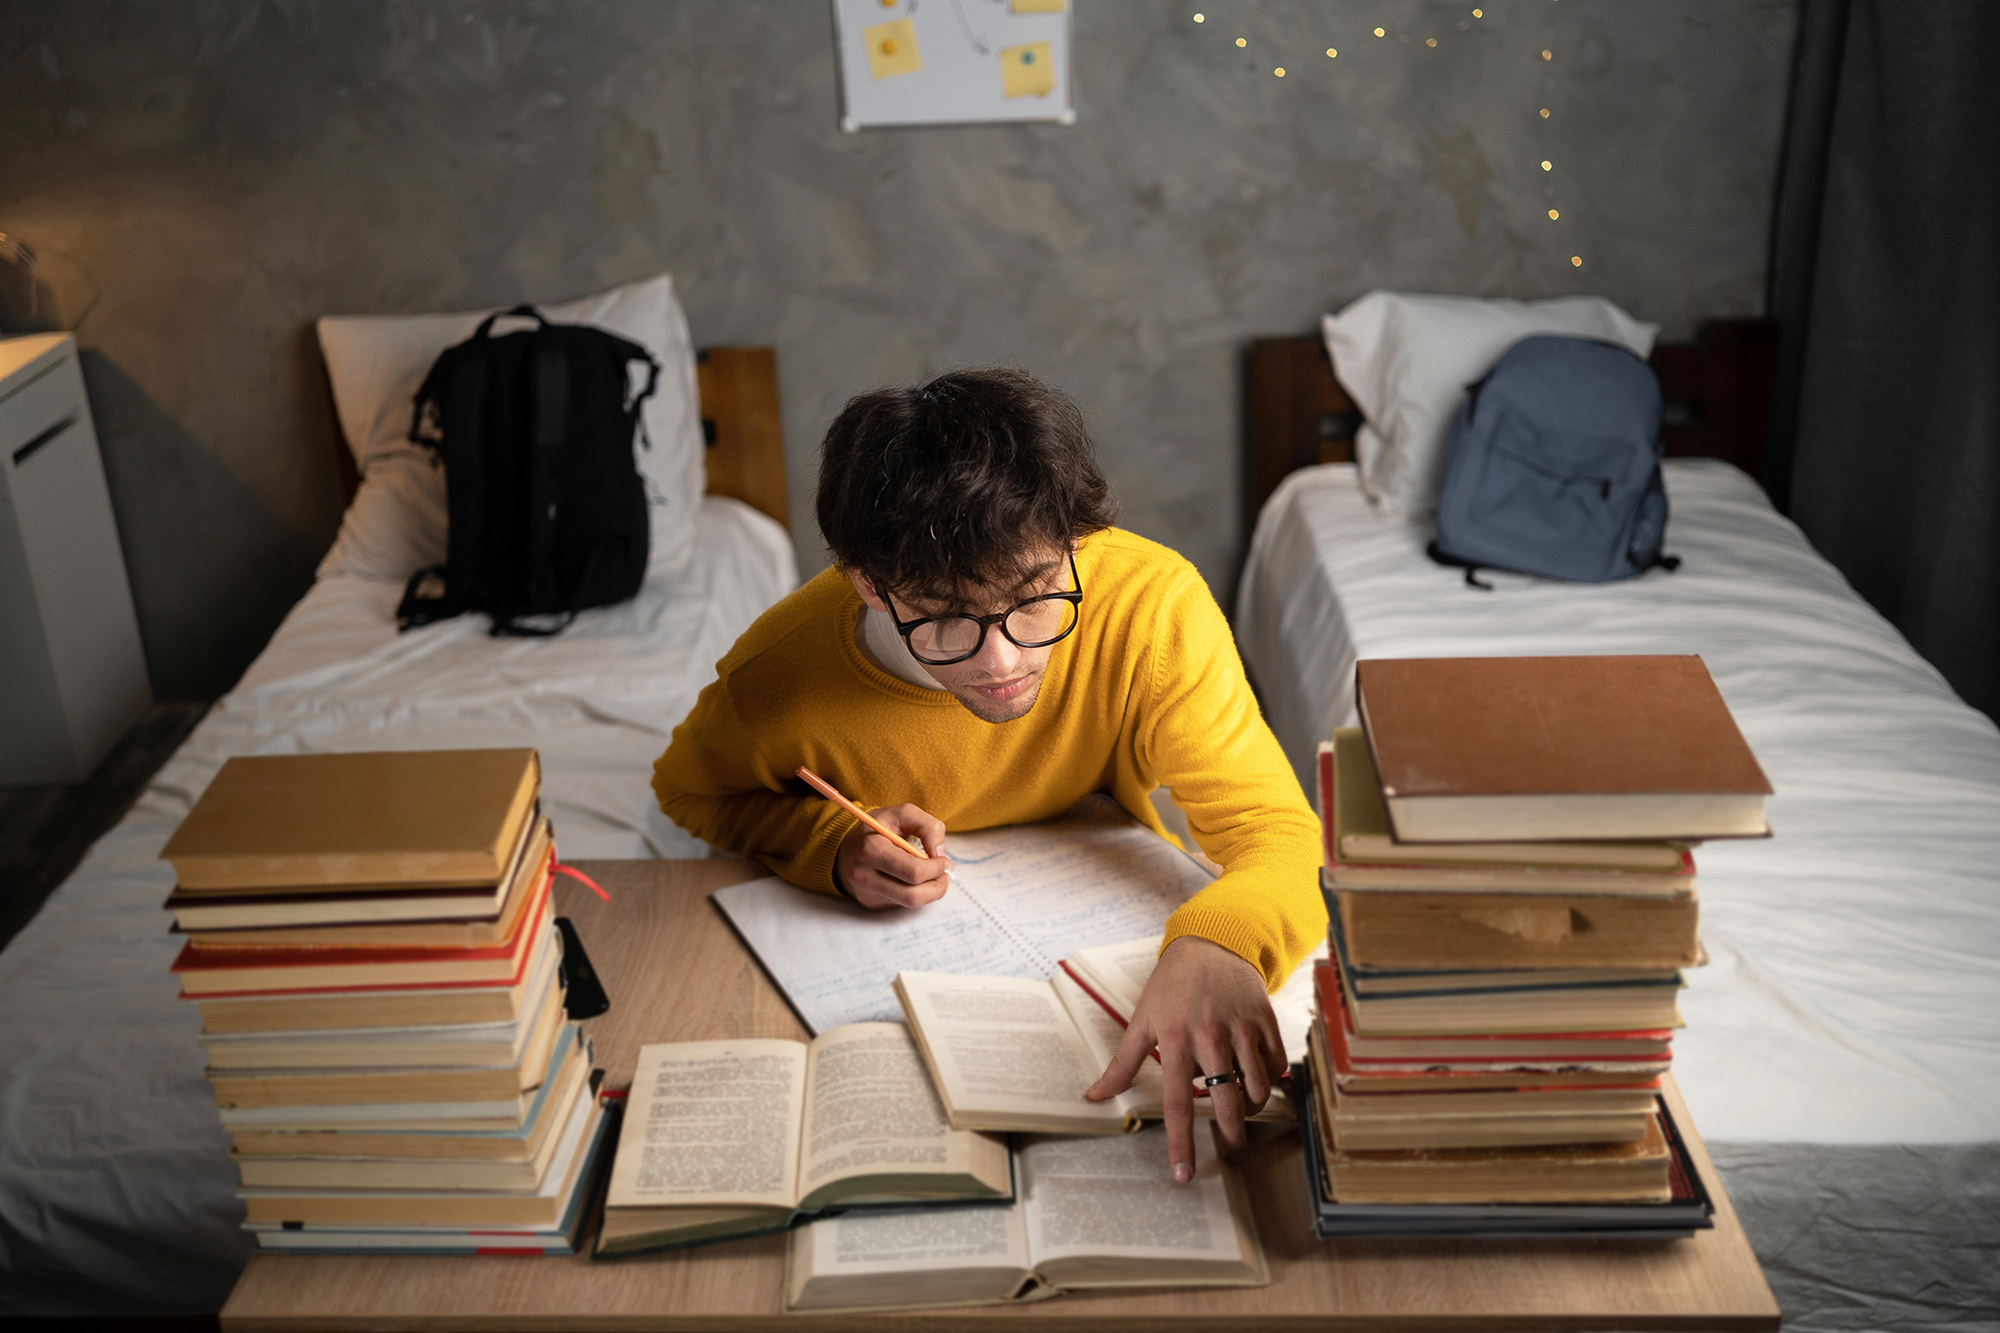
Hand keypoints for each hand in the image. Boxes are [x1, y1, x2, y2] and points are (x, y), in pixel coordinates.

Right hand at [834, 804, 950, 909]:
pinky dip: (915, 892)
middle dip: (938, 885)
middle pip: (913, 895)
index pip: (914, 872)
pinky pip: (901, 904)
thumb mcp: (901, 814)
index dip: (936, 868)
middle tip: (945, 873)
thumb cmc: (876, 828)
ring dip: (930, 891)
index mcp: (871, 850)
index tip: (943, 860)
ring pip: (909, 903)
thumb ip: (928, 826)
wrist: (844, 845)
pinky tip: (911, 879)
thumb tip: (940, 854)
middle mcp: (864, 876)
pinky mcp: (870, 903)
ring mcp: (866, 893)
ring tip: (934, 876)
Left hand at [1084, 936, 1286, 1182]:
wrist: (1211, 945)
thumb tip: (1093, 1097)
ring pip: (1256, 1088)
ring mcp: (1242, 1029)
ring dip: (1251, 1108)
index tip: (1183, 1175)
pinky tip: (1256, 1078)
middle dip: (1231, 1136)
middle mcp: (1211, 1037)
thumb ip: (1122, 1064)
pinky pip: (1276, 1065)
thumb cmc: (1171, 986)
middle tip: (1231, 1151)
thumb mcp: (1142, 1021)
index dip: (1180, 1143)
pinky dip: (1269, 1079)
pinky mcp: (1265, 1021)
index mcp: (1176, 1041)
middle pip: (1227, 1103)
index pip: (1178, 1104)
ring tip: (1241, 1111)